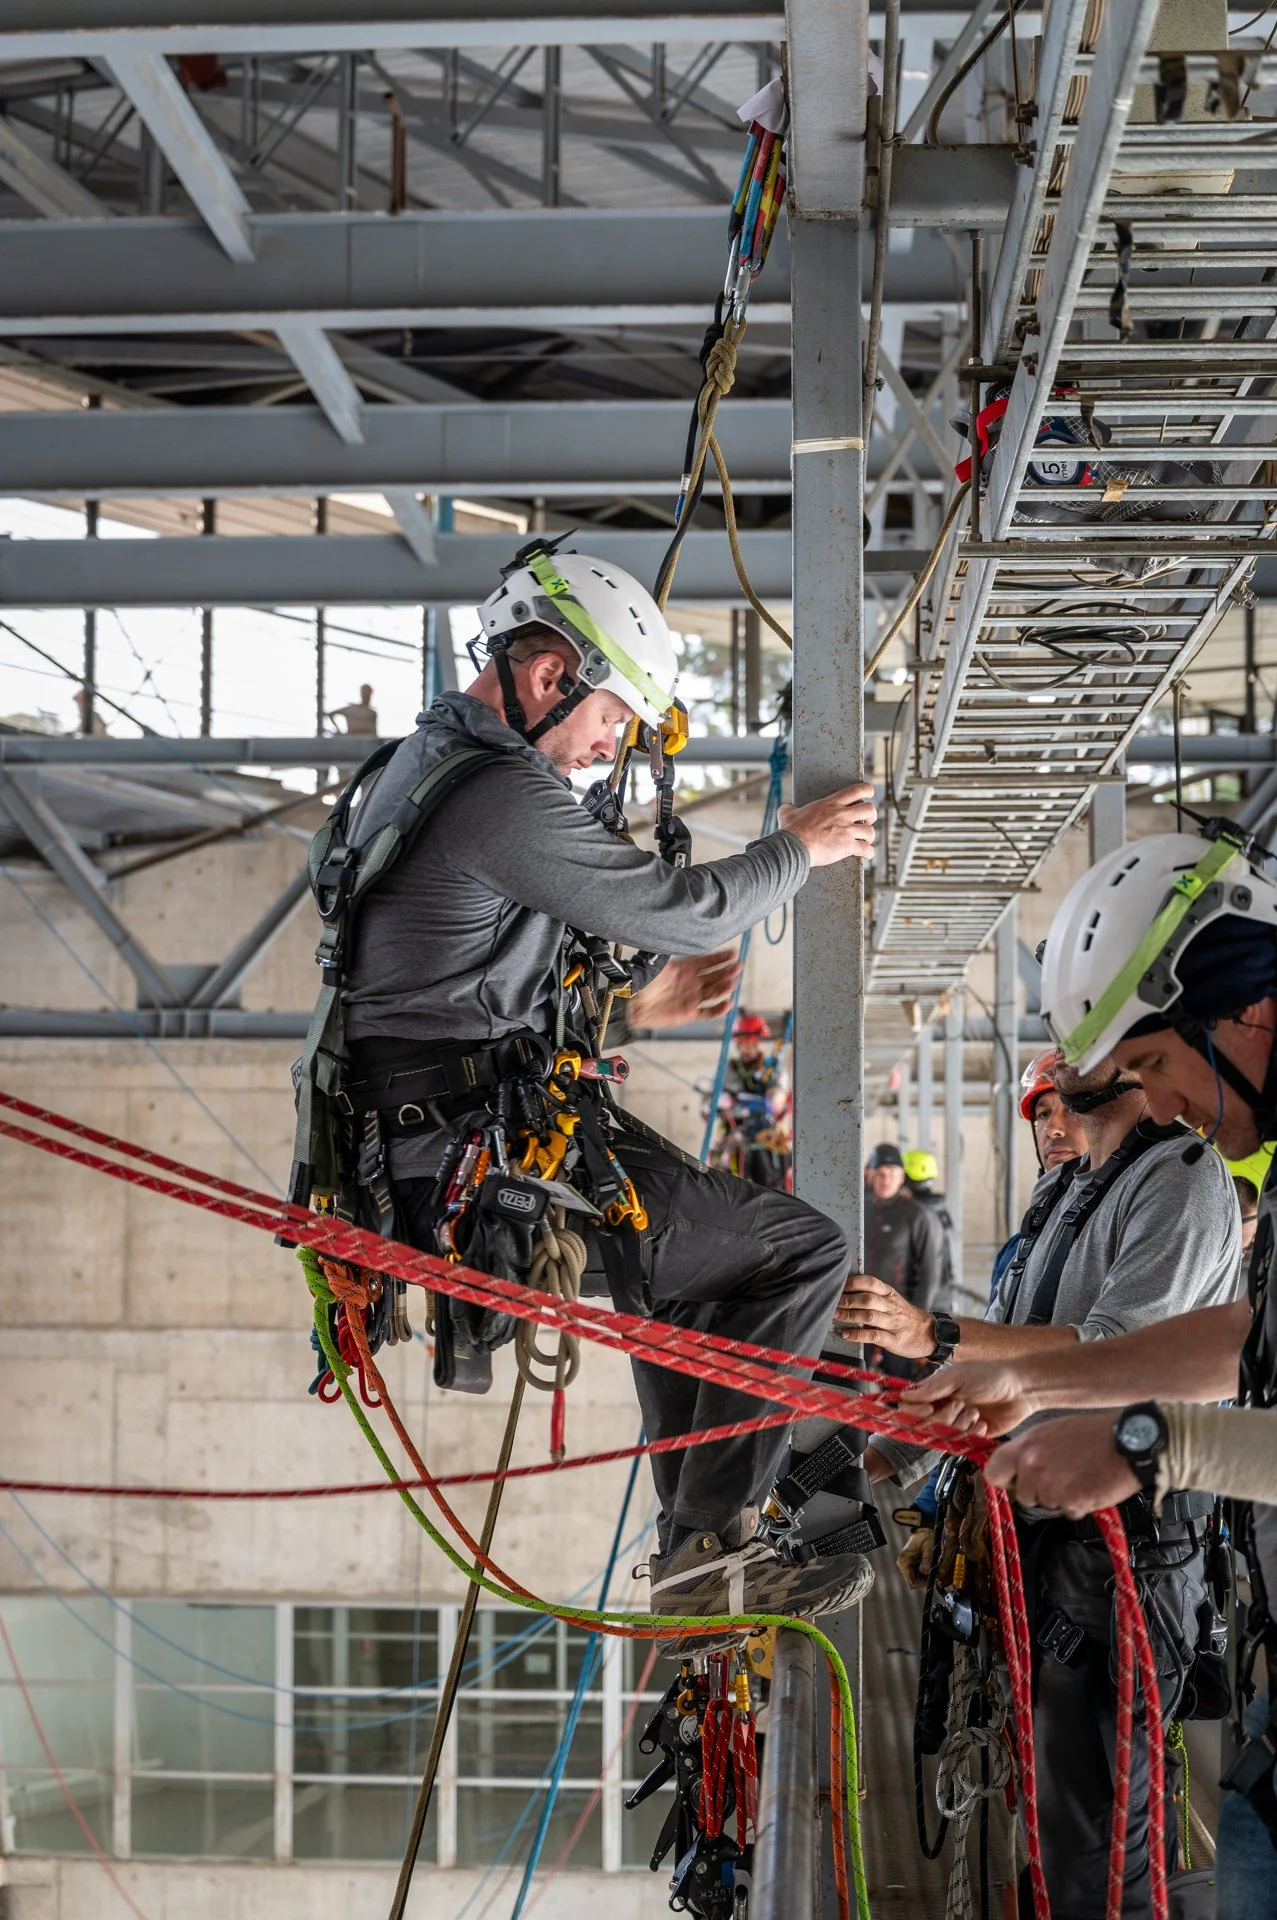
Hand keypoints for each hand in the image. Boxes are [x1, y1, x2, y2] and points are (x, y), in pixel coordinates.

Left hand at [628, 949, 739, 1027]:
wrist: (633, 1003)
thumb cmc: (645, 981)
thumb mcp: (658, 962)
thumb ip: (671, 950)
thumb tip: (681, 934)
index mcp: (686, 968)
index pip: (708, 961)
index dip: (721, 958)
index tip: (733, 953)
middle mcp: (693, 982)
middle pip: (715, 976)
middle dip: (727, 971)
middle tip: (738, 966)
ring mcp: (693, 998)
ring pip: (714, 992)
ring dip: (725, 987)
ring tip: (733, 982)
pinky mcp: (690, 1013)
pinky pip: (708, 1012)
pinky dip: (718, 1009)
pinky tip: (727, 1003)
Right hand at [779, 783, 875, 867]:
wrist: (793, 847)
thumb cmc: (790, 831)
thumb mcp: (787, 813)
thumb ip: (790, 808)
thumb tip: (786, 807)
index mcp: (830, 803)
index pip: (857, 790)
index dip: (867, 790)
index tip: (869, 794)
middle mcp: (842, 815)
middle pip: (870, 809)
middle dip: (871, 816)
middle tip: (866, 821)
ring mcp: (846, 831)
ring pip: (870, 830)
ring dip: (870, 836)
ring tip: (865, 840)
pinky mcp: (847, 846)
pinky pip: (866, 849)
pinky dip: (869, 853)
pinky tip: (866, 854)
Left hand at [834, 1273, 934, 1359]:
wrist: (930, 1334)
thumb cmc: (905, 1317)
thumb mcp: (893, 1301)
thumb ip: (874, 1296)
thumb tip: (847, 1293)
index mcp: (890, 1294)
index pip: (871, 1282)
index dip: (853, 1283)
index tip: (838, 1285)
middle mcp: (891, 1307)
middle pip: (868, 1299)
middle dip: (848, 1300)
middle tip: (832, 1302)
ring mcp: (893, 1324)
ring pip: (869, 1316)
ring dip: (850, 1316)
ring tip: (835, 1316)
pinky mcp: (894, 1340)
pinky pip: (874, 1336)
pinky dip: (858, 1335)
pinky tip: (846, 1334)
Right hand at [896, 1526, 934, 1590]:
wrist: (924, 1529)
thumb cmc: (926, 1536)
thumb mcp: (929, 1547)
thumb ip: (927, 1559)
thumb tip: (925, 1571)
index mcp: (904, 1561)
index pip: (912, 1583)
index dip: (923, 1583)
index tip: (932, 1577)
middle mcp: (903, 1565)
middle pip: (915, 1582)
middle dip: (925, 1579)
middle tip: (934, 1570)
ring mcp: (906, 1566)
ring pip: (917, 1579)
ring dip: (926, 1575)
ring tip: (931, 1564)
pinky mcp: (911, 1565)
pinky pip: (919, 1575)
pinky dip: (925, 1572)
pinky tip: (929, 1564)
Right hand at [900, 1361, 1036, 1437]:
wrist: (1021, 1390)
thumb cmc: (990, 1375)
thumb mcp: (958, 1377)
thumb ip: (932, 1388)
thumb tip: (904, 1396)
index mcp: (936, 1391)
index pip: (910, 1407)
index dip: (915, 1412)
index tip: (929, 1409)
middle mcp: (943, 1408)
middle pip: (926, 1425)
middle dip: (943, 1418)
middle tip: (960, 1405)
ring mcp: (957, 1423)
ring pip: (943, 1436)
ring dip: (959, 1425)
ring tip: (976, 1413)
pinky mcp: (972, 1436)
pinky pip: (962, 1443)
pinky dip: (972, 1434)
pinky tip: (983, 1423)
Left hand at [985, 1413, 1139, 1517]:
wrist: (1127, 1444)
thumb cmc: (1092, 1434)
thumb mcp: (1051, 1431)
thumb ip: (1030, 1450)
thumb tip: (1017, 1467)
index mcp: (1025, 1446)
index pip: (993, 1472)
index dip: (1005, 1479)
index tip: (1014, 1480)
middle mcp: (1033, 1467)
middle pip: (1023, 1495)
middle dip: (1038, 1491)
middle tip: (1059, 1477)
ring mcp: (1051, 1488)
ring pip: (1046, 1504)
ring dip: (1060, 1497)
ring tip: (1078, 1477)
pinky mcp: (1070, 1504)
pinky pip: (1067, 1511)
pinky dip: (1077, 1504)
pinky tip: (1088, 1485)